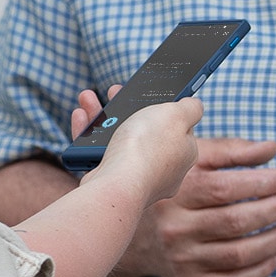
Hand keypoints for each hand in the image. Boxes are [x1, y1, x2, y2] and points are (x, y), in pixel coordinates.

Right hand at [76, 87, 201, 207]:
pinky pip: (98, 154)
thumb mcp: (177, 114)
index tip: (149, 91)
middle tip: (115, 91)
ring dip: (101, 115)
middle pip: (144, 130)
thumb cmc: (147, 148)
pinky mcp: (111, 182)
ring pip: (117, 140)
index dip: (163, 106)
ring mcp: (135, 177)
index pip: (178, 127)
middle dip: (126, 107)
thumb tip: (195, 105)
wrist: (116, 185)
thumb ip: (191, 107)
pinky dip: (88, 134)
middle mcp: (162, 169)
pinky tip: (80, 116)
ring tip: (88, 98)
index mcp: (183, 154)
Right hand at [115, 137, 275, 276]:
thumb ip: (231, 150)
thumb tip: (272, 149)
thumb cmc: (169, 186)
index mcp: (175, 192)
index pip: (225, 188)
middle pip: (235, 221)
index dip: (261, 183)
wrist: (126, 228)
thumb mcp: (190, 157)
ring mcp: (182, 258)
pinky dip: (261, 270)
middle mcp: (175, 227)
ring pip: (238, 254)